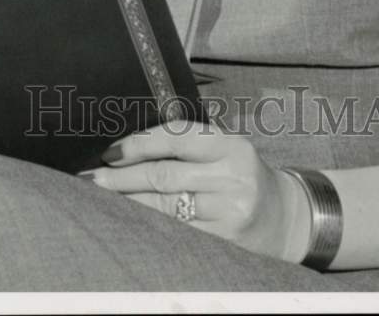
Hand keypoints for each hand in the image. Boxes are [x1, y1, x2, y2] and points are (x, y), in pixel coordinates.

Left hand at [81, 121, 311, 261]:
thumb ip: (188, 146)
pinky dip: (150, 226)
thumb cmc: (242, 177)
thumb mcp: (226, 151)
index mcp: (230, 146)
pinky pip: (177, 232)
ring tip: (102, 200)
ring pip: (166, 207)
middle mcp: (232, 177)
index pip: (177, 138)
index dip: (140, 144)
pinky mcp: (224, 241)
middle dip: (123, 178)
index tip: (111, 152)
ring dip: (129, 203)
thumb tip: (130, 148)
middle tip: (93, 179)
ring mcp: (229, 212)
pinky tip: (130, 222)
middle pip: (165, 175)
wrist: (285, 219)